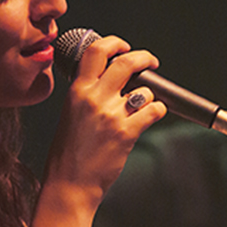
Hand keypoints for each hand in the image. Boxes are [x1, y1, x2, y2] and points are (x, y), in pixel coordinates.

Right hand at [44, 35, 165, 197]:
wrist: (69, 183)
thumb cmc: (68, 153)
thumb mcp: (70, 113)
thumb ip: (88, 94)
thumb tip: (111, 80)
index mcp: (77, 91)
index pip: (97, 51)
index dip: (115, 43)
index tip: (125, 47)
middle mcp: (94, 98)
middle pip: (126, 62)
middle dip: (144, 58)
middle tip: (151, 62)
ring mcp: (111, 115)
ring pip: (144, 90)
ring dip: (149, 95)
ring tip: (144, 105)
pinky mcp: (126, 133)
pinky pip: (153, 111)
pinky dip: (157, 111)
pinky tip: (151, 116)